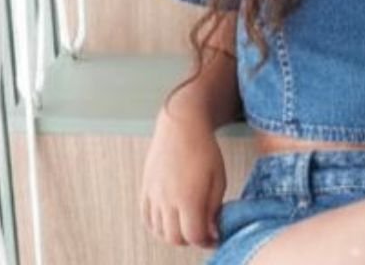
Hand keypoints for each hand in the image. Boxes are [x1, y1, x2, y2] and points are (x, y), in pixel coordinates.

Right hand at [139, 107, 226, 248]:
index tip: (215, 237)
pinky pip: (146, 218)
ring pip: (159, 231)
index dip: (207, 241)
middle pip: (175, 238)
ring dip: (174, 234)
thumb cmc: (204, 149)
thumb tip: (211, 231)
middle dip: (190, 240)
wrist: (181, 124)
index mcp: (188, 198)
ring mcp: (153, 195)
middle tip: (202, 231)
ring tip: (187, 224)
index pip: (194, 236)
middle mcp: (167, 199)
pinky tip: (169, 219)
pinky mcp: (145, 188)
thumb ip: (213, 209)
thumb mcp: (218, 179)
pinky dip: (157, 225)